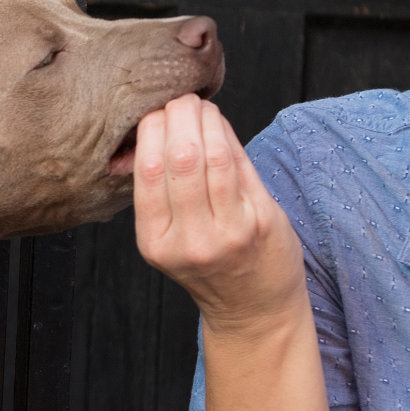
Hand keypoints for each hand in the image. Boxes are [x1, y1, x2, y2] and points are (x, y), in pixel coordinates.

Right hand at [133, 95, 303, 333]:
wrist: (253, 311)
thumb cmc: (209, 268)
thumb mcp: (167, 239)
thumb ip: (159, 190)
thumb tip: (152, 125)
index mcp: (155, 241)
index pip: (148, 167)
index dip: (152, 127)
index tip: (156, 109)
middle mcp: (190, 240)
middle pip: (180, 156)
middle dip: (179, 115)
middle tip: (181, 100)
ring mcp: (229, 232)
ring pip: (213, 156)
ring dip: (207, 121)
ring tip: (201, 108)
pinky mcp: (262, 223)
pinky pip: (241, 166)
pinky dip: (228, 138)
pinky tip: (220, 127)